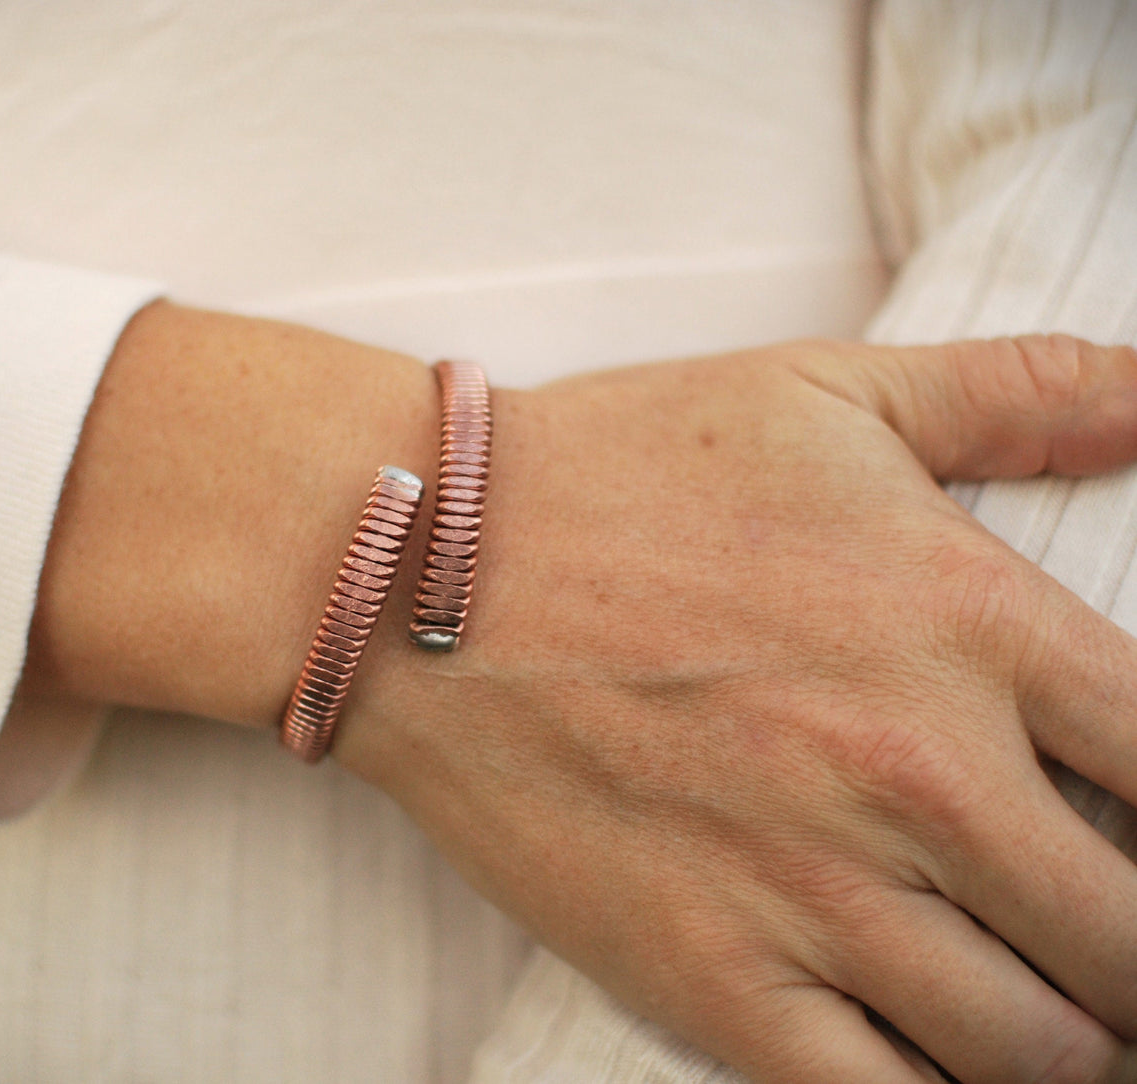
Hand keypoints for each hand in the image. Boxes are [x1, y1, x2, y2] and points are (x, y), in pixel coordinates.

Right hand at [334, 336, 1136, 1082]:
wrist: (419, 574)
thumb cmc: (615, 476)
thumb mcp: (824, 394)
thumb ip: (1016, 392)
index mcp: (969, 625)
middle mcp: (918, 775)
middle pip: (1135, 948)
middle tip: (1093, 943)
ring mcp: (813, 896)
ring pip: (1038, 1057)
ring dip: (1064, 1046)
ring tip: (1034, 1009)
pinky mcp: (710, 983)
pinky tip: (931, 1053)